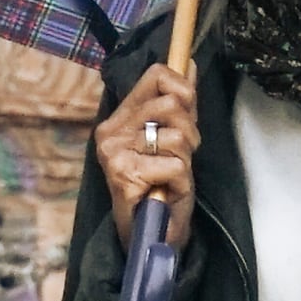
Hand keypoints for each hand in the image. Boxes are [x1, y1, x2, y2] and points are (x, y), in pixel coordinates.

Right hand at [96, 75, 197, 251]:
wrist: (149, 238)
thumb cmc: (161, 188)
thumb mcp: (173, 139)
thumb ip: (179, 102)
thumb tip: (188, 62)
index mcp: (119, 118)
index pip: (156, 75)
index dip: (183, 89)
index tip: (188, 113)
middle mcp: (110, 132)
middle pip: (172, 105)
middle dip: (190, 132)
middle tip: (181, 156)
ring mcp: (114, 154)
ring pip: (177, 136)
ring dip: (186, 159)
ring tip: (173, 175)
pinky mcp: (124, 177)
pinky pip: (175, 165)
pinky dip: (182, 181)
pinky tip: (168, 191)